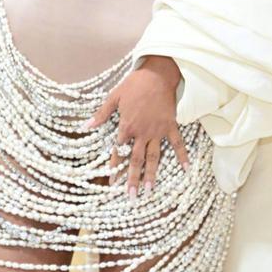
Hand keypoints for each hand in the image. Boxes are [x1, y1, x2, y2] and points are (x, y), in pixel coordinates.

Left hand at [87, 55, 186, 200]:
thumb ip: (101, 115)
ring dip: (152, 174)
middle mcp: (142, 132)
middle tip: (131, 197)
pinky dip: (182, 156)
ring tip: (150, 191)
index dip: (115, 167)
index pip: (119, 151)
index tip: (112, 183)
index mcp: (127, 126)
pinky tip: (186, 170)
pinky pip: (177, 144)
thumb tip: (85, 127)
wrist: (157, 74)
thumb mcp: (113, 97)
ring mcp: (157, 131)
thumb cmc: (134, 85)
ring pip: (154, 156)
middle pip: (136, 160)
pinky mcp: (170, 126)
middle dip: (132, 179)